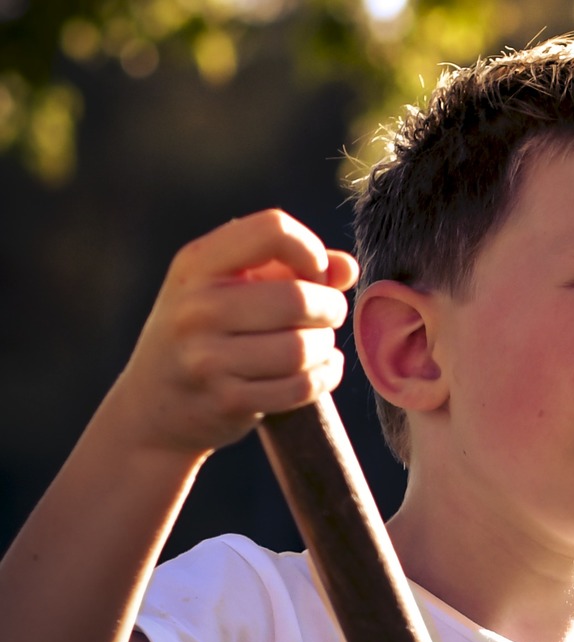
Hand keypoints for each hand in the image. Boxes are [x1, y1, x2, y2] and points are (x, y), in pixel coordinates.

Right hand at [109, 209, 359, 457]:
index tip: (313, 271)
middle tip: (328, 314)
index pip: (272, 230)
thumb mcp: (231, 286)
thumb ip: (291, 267)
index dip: (309, 248)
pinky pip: (301, 387)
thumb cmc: (207, 331)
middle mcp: (196, 308)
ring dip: (325, 345)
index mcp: (197, 264)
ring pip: (302, 348)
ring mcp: (207, 359)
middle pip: (297, 298)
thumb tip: (347, 268)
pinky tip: (321, 368)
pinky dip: (325, 376)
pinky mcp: (227, 401)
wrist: (153, 406)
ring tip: (318, 343)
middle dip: (330, 307)